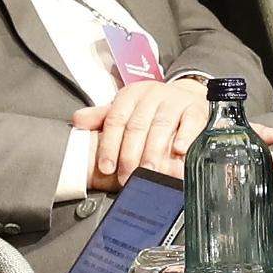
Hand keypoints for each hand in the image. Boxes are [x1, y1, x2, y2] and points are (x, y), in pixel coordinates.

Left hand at [72, 76, 214, 189]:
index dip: (109, 145)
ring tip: (149, 171)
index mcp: (131, 94)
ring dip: (154, 152)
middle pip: (137, 126)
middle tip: (128, 177)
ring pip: (161, 126)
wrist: (187, 96)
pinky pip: (190, 122)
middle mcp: (152, 95)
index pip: (115, 120)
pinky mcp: (195, 109)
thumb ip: (102, 117)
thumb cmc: (153, 109)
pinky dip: (185, 137)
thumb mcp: (126, 109)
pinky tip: (179, 151)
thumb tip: (77, 121)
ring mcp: (175, 101)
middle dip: (130, 156)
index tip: (106, 167)